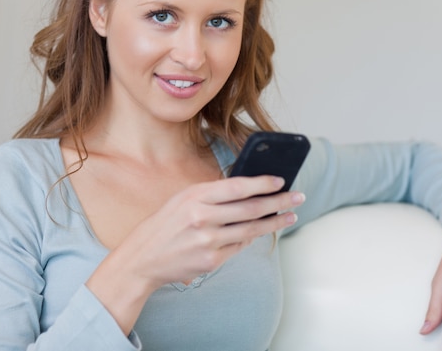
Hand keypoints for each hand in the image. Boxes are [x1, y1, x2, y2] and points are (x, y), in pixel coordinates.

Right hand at [86, 175, 303, 332]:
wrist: (143, 258)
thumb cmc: (165, 224)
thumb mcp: (183, 199)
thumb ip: (213, 194)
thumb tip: (249, 191)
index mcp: (195, 196)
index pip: (238, 187)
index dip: (263, 183)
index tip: (281, 180)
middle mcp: (202, 218)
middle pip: (251, 208)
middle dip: (280, 202)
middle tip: (298, 197)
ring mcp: (208, 241)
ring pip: (251, 229)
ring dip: (275, 222)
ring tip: (290, 215)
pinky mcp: (212, 260)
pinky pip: (239, 246)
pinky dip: (252, 237)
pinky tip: (262, 230)